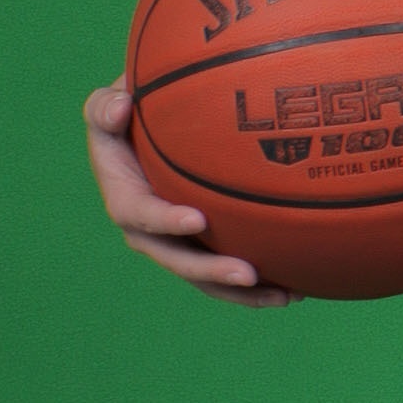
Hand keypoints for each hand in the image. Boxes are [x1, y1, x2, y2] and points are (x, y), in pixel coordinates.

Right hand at [82, 81, 302, 305]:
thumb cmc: (126, 117)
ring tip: (284, 296)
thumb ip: (105, 108)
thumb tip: (121, 107)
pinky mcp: (202, 245)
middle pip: (178, 259)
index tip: (197, 220)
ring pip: (207, 276)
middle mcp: (149, 232)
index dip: (165, 221)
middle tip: (248, 274)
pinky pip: (226, 268)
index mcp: (125, 200)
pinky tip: (296, 288)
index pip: (140, 215)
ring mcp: (178, 243)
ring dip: (242, 292)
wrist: (145, 134)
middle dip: (212, 271)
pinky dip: (259, 284)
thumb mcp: (105, 108)